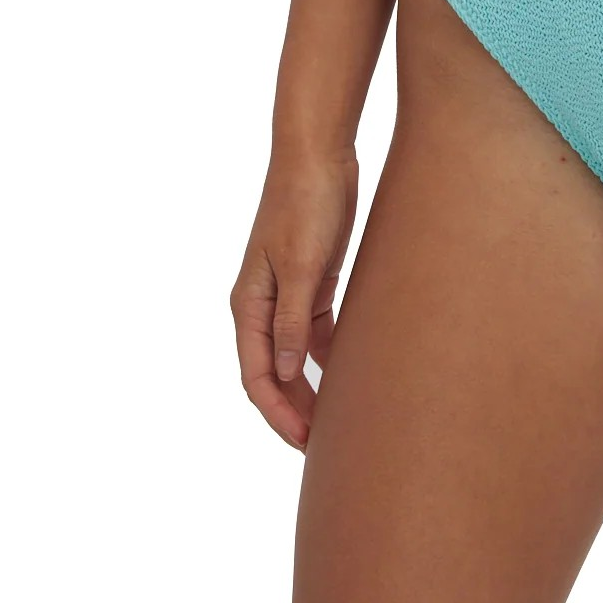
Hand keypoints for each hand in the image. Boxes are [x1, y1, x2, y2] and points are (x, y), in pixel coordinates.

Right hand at [231, 143, 358, 450]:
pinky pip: (316, 332)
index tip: (304, 445)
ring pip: (296, 357)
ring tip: (340, 422)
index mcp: (249, 304)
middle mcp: (262, 304)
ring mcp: (287, 293)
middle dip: (294, 412)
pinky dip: (329, 356)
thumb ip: (292, 321)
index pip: (257, 376)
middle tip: (325, 449)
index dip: (278, 415)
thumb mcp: (302, 265)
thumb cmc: (306, 203)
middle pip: (274, 374)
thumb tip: (285, 375)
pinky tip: (353, 375)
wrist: (319, 153)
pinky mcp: (313, 280)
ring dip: (312, 388)